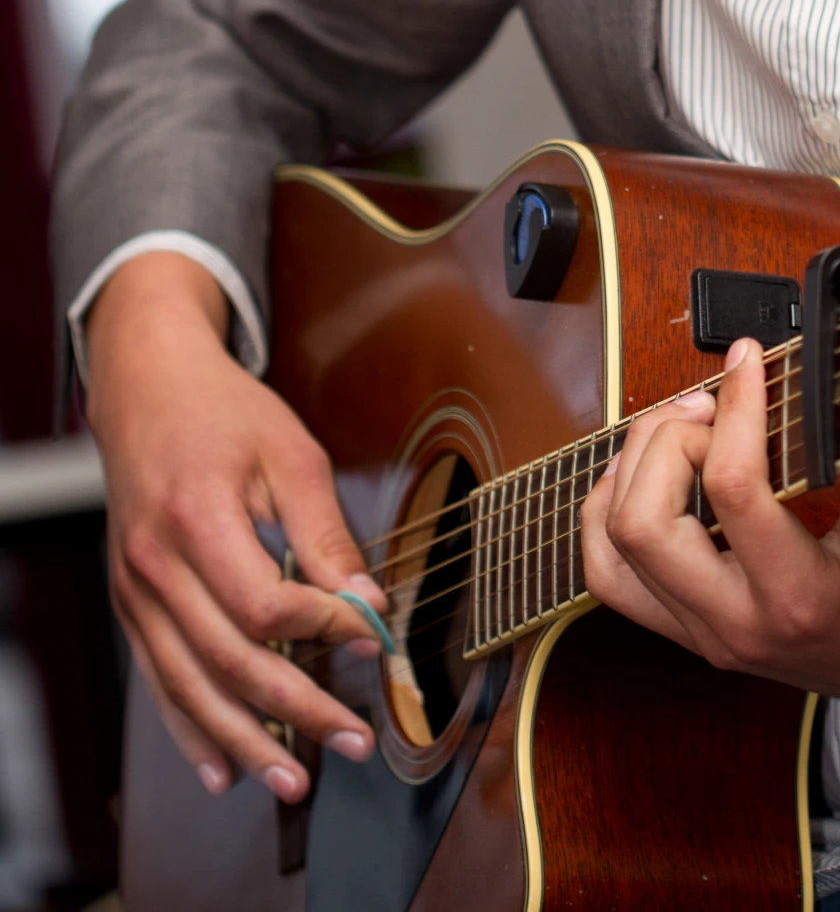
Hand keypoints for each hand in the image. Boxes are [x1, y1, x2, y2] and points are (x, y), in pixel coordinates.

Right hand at [86, 252, 387, 803]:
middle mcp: (155, 565)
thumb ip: (327, 534)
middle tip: (353, 741)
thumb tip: (369, 607)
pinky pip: (160, 683)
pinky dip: (192, 731)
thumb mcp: (291, 455)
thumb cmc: (225, 415)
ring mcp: (136, 593)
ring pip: (190, 688)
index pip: (263, 603)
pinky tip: (224, 769)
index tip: (373, 642)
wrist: (147, 393)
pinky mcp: (132, 608)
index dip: (323, 632)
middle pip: (229, 660)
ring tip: (295, 780)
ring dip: (245, 741)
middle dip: (297, 709)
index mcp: (197, 517)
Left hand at [580, 338, 839, 737]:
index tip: (751, 359)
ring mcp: (710, 637)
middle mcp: (739, 627)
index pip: (730, 488)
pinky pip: (615, 577)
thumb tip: (806, 365)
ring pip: (611, 554)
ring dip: (630, 475)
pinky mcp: (697, 633)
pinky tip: (651, 473)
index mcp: (800, 598)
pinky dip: (614, 515)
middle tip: (713, 405)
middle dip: (667, 441)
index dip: (735, 403)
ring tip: (681, 432)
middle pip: (641, 525)